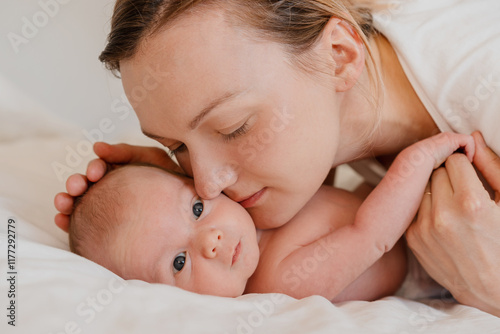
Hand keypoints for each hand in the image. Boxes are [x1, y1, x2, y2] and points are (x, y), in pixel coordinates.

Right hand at [54, 142, 181, 231]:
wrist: (190, 207)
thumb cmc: (171, 179)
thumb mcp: (152, 159)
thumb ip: (126, 152)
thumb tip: (96, 147)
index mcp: (120, 173)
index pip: (100, 169)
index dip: (93, 169)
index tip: (94, 173)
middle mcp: (111, 189)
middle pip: (86, 186)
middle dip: (76, 184)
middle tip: (75, 187)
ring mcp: (108, 207)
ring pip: (82, 204)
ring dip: (68, 200)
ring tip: (63, 203)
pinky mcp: (107, 225)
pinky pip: (85, 223)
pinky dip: (70, 220)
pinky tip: (62, 220)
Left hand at [406, 131, 499, 315]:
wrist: (494, 288)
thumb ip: (491, 166)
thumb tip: (473, 137)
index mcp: (472, 203)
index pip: (454, 159)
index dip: (465, 163)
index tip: (471, 172)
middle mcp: (443, 216)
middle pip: (434, 171)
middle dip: (449, 175)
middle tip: (464, 189)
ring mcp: (424, 229)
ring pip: (421, 188)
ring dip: (435, 190)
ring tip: (454, 206)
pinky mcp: (413, 239)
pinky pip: (415, 207)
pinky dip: (426, 208)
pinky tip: (444, 220)